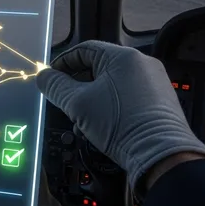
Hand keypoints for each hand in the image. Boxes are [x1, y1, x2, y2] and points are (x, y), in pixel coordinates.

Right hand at [35, 41, 204, 193]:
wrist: (160, 155)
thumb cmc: (122, 126)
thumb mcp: (78, 104)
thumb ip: (56, 87)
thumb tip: (44, 77)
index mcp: (123, 57)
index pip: (84, 50)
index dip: (62, 64)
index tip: (52, 79)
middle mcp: (142, 65)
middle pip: (98, 68)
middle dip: (78, 87)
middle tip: (66, 104)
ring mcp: (153, 83)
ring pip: (111, 85)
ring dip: (93, 101)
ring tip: (84, 122)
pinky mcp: (159, 102)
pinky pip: (127, 97)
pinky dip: (110, 108)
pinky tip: (103, 127)